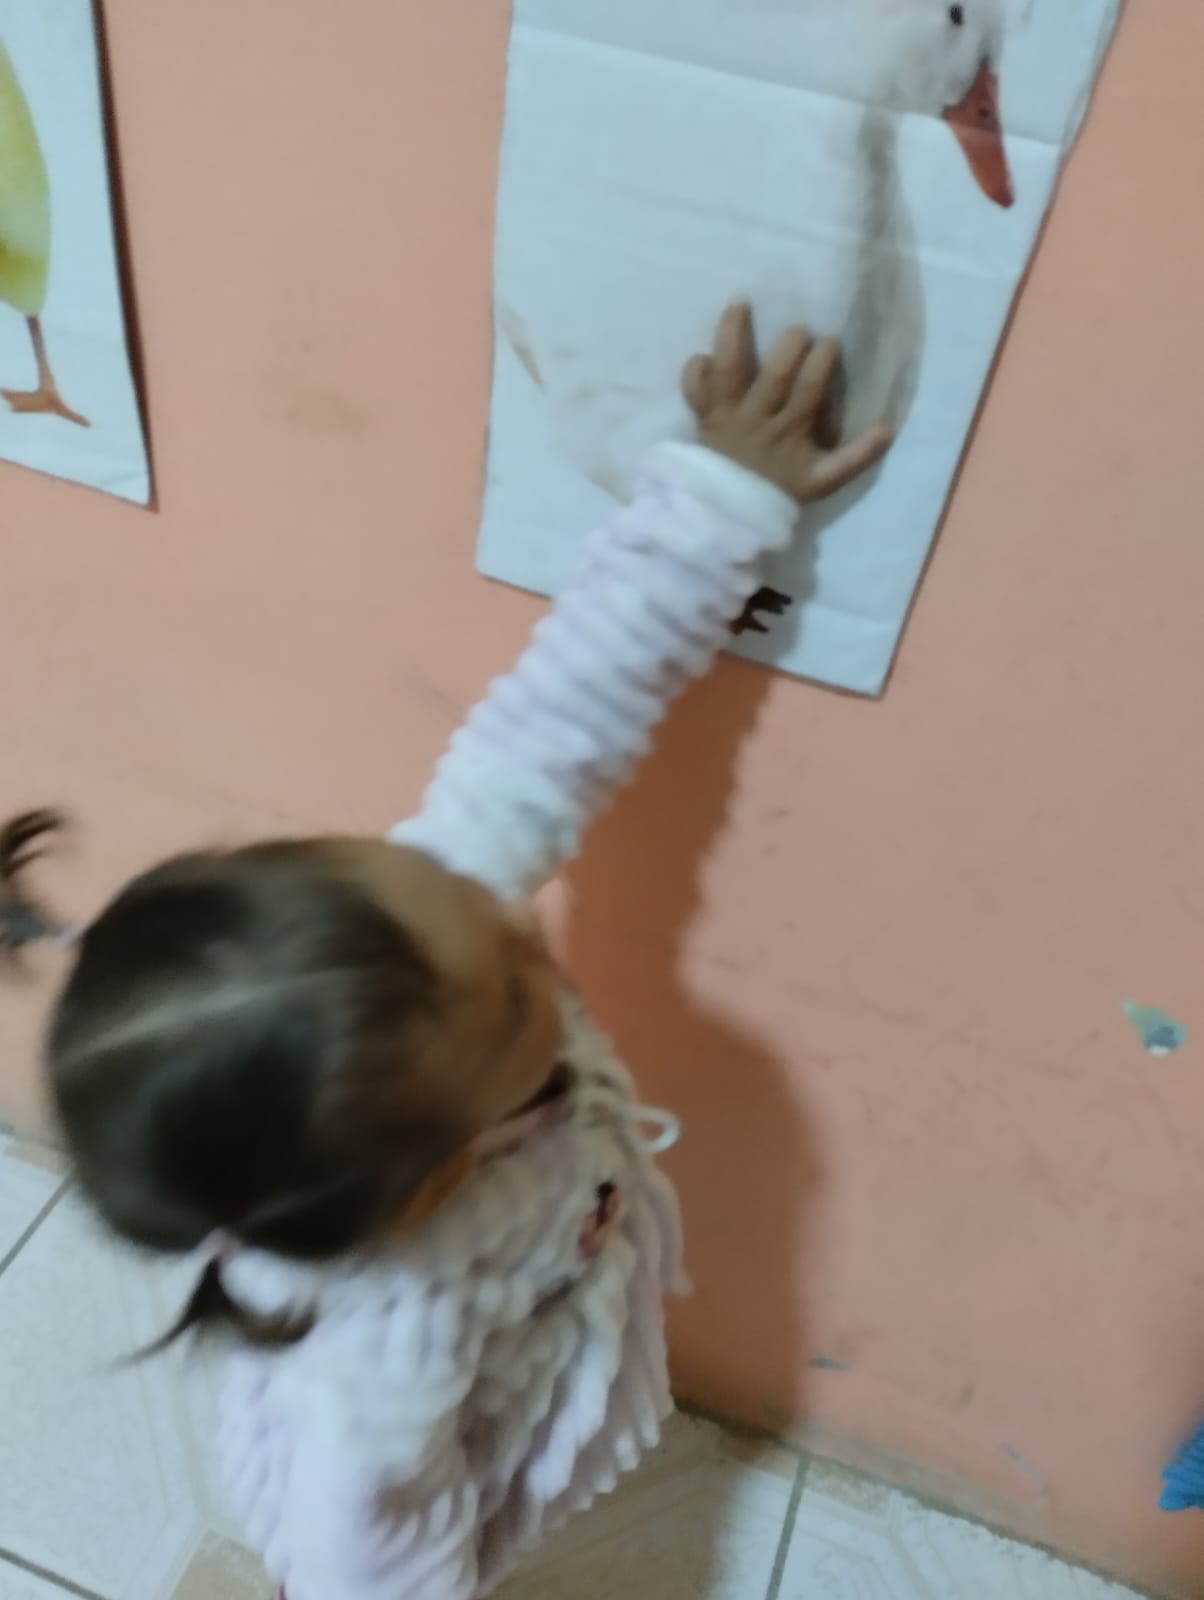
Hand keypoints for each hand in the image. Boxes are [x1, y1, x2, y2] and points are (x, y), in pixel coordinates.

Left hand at [682, 301, 891, 504]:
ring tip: (740, 302)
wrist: (733, 513)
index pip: (810, 389)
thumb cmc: (781, 488)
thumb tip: (888, 429)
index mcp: (791, 430)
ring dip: (733, 335)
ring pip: (729, 371)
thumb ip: (857, 457)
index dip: (822, 361)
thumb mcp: (824, 480)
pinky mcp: (703, 416)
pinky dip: (694, 371)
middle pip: (774, 376)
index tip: (830, 343)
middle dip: (789, 345)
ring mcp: (728, 415)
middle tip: (799, 329)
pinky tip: (703, 355)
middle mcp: (758, 418)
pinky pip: (693, 390)